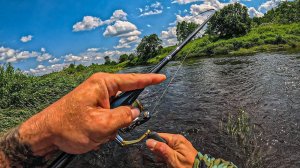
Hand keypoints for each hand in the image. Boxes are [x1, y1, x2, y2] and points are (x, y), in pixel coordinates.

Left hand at [18, 73, 165, 155]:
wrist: (46, 134)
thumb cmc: (67, 126)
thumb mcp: (100, 125)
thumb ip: (123, 117)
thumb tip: (134, 112)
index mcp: (102, 84)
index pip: (132, 80)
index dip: (149, 80)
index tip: (161, 77)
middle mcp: (100, 88)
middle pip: (125, 101)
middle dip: (121, 118)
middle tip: (109, 128)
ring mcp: (97, 99)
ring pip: (118, 113)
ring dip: (111, 126)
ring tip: (96, 132)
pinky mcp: (95, 108)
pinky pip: (109, 118)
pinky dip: (105, 129)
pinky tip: (93, 133)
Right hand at [146, 133, 197, 167]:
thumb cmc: (188, 166)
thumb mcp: (172, 158)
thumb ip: (161, 149)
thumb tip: (149, 141)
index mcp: (176, 139)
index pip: (159, 135)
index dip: (154, 143)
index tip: (153, 151)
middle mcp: (178, 140)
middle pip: (162, 142)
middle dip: (160, 151)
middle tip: (164, 159)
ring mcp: (180, 145)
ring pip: (165, 148)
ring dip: (164, 155)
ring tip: (168, 162)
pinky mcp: (181, 151)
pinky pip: (171, 151)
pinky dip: (168, 157)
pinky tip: (170, 162)